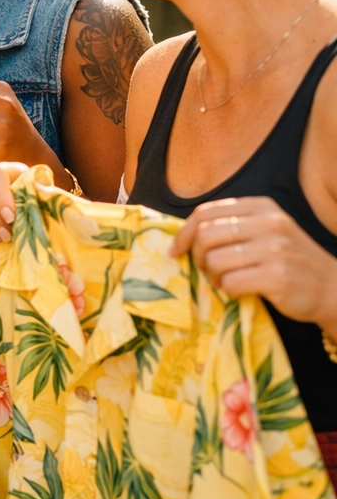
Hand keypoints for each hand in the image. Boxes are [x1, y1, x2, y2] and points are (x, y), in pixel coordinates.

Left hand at [172, 197, 336, 331]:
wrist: (332, 287)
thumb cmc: (288, 259)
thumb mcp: (265, 230)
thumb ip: (231, 225)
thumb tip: (182, 236)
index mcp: (261, 207)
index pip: (205, 212)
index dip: (184, 233)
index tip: (177, 249)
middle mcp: (269, 224)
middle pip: (205, 235)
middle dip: (197, 256)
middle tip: (206, 269)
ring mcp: (275, 250)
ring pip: (215, 260)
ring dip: (213, 276)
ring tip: (226, 280)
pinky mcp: (277, 277)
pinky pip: (230, 283)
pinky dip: (228, 290)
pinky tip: (241, 290)